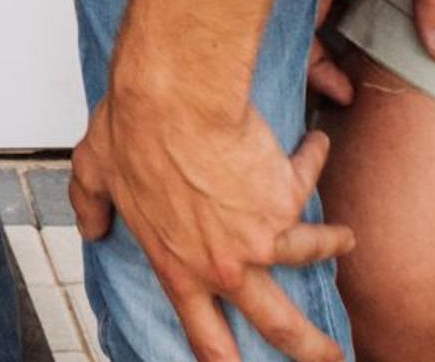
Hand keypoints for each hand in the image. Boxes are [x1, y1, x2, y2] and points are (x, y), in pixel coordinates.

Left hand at [69, 88, 351, 361]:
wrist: (174, 98)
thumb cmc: (132, 130)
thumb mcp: (95, 174)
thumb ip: (92, 207)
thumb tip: (91, 225)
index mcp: (180, 269)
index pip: (207, 339)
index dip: (226, 361)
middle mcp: (227, 265)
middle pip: (281, 326)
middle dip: (312, 349)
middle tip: (331, 357)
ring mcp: (262, 236)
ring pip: (312, 254)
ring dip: (333, 244)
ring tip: (343, 240)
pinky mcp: (287, 195)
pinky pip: (309, 176)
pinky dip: (314, 158)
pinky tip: (317, 145)